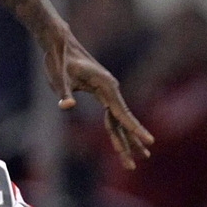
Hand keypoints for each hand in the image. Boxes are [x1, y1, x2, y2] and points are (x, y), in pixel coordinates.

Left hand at [44, 30, 153, 169]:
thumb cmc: (59, 61)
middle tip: (137, 162)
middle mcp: (111, 89)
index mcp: (105, 86)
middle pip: (123, 120)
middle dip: (131, 142)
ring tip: (137, 158)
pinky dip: (119, 129)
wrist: (60, 44)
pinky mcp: (102, 93)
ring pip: (120, 119)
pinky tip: (124, 140)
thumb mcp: (59, 77)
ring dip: (127, 139)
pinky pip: (113, 115)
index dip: (134, 128)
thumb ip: (64, 94)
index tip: (148, 141)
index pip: (122, 112)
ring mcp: (108, 92)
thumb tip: (66, 107)